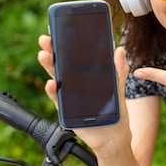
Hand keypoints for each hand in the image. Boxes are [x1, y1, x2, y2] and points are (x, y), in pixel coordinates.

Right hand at [36, 35, 131, 152]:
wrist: (113, 137)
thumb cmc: (115, 112)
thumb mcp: (119, 88)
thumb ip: (119, 70)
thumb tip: (120, 49)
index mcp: (87, 75)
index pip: (75, 56)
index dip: (67, 43)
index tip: (60, 29)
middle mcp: (75, 83)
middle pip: (61, 63)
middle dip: (52, 50)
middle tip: (46, 38)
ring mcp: (69, 96)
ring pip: (56, 78)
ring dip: (49, 66)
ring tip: (44, 55)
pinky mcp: (66, 110)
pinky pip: (57, 99)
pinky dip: (53, 91)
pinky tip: (51, 83)